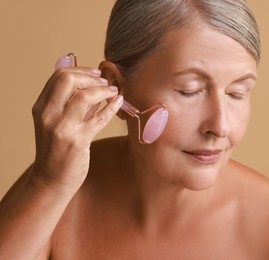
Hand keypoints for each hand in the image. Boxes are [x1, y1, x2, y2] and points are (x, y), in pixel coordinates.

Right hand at [30, 66, 122, 194]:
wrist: (51, 180)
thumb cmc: (57, 151)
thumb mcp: (58, 123)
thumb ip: (73, 105)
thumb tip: (94, 86)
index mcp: (41, 107)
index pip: (58, 76)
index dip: (81, 70)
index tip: (96, 73)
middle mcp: (48, 115)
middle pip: (68, 80)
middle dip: (91, 76)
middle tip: (106, 81)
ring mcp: (62, 128)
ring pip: (84, 96)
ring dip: (103, 90)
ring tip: (114, 91)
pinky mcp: (78, 141)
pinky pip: (99, 118)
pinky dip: (111, 107)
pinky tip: (119, 102)